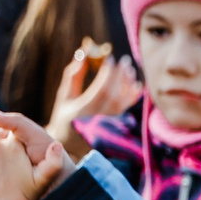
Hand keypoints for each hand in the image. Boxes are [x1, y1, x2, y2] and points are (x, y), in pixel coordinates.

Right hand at [47, 42, 140, 158]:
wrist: (67, 146)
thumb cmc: (64, 117)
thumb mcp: (65, 96)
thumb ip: (73, 76)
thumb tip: (83, 54)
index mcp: (81, 111)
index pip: (100, 89)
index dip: (107, 73)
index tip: (110, 57)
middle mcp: (96, 120)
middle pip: (114, 95)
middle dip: (120, 76)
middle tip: (125, 60)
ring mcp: (106, 127)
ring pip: (122, 104)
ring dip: (128, 85)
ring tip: (130, 70)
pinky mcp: (114, 131)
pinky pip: (126, 112)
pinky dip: (132, 98)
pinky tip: (136, 86)